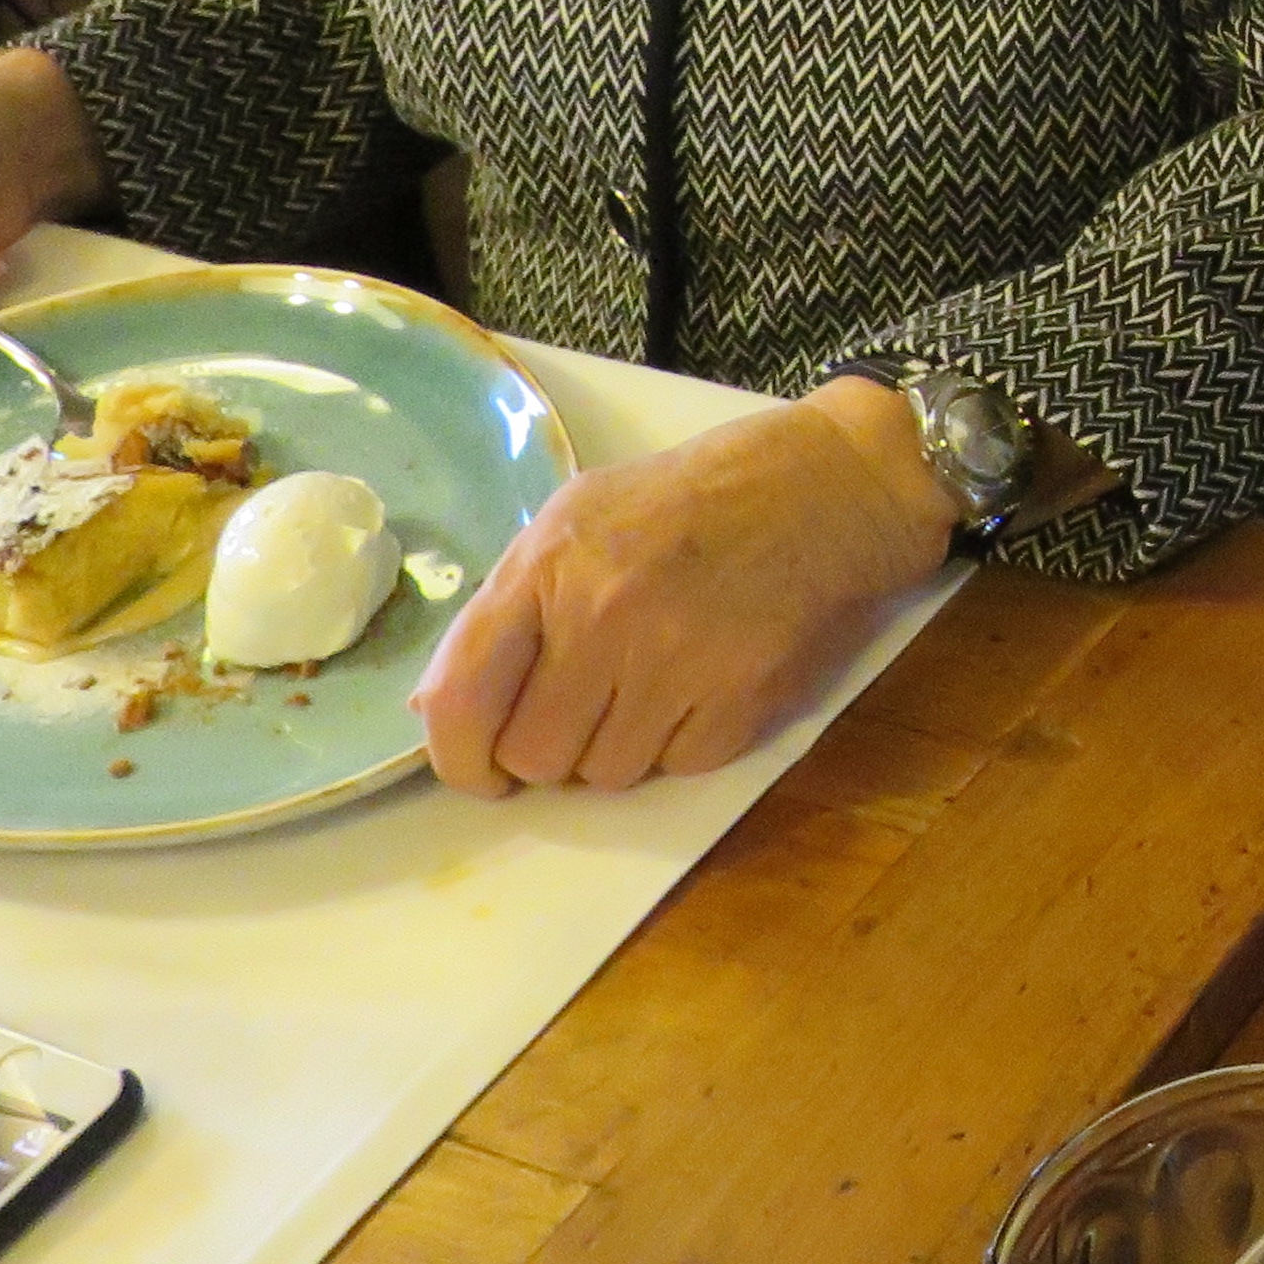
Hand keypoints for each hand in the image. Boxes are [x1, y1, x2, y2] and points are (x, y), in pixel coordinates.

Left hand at [406, 378, 950, 795]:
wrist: (827, 489)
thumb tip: (436, 704)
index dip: (457, 757)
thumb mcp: (577, 517)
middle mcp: (605, 619)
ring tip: (649, 686)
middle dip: (548, 750)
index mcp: (550, 567)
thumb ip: (507, 605)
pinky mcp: (741, 701)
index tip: (478, 767)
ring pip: (604, 774)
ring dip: (615, 748)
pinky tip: (700, 685)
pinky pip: (676, 768)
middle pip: (533, 755)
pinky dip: (680, 742)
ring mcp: (678, 664)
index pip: (460, 698)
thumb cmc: (691, 500)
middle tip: (581, 712)